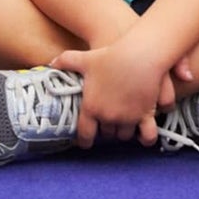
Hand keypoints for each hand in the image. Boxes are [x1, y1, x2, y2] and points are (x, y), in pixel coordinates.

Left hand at [51, 41, 168, 148]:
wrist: (139, 55)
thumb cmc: (110, 56)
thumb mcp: (85, 59)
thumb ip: (66, 62)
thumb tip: (50, 63)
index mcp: (92, 108)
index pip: (84, 135)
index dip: (84, 141)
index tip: (85, 142)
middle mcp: (108, 117)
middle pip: (106, 135)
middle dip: (106, 131)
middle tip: (107, 124)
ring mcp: (128, 118)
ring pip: (124, 136)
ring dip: (123, 132)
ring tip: (123, 124)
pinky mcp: (145, 115)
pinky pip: (147, 136)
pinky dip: (146, 138)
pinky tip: (144, 133)